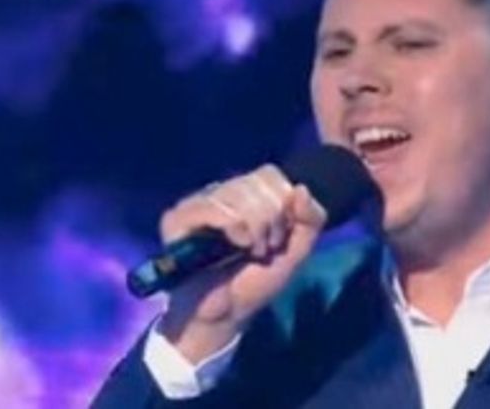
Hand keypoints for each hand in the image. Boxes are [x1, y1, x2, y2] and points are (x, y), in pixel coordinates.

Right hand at [157, 164, 326, 362]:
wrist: (225, 314)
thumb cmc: (256, 282)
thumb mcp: (297, 251)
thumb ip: (311, 219)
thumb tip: (300, 188)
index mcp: (248, 194)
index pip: (269, 174)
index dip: (282, 204)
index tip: (279, 237)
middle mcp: (221, 192)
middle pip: (257, 182)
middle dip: (271, 220)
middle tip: (263, 248)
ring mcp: (198, 202)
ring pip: (237, 192)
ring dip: (254, 227)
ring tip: (249, 250)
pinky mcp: (177, 218)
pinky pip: (212, 205)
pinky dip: (232, 226)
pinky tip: (233, 245)